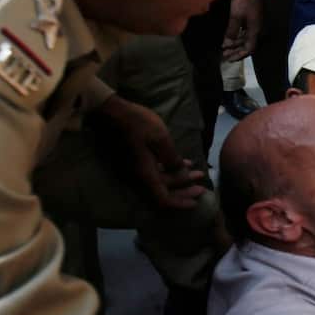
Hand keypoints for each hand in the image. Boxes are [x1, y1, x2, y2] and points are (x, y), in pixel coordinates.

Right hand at [96, 95, 205, 209]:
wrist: (112, 112)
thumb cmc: (138, 124)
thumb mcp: (161, 139)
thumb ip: (172, 158)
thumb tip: (180, 171)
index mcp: (145, 173)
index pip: (163, 198)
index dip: (179, 203)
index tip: (195, 203)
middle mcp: (139, 176)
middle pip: (163, 191)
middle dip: (184, 191)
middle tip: (202, 187)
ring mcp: (136, 168)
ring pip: (161, 181)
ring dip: (179, 179)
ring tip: (197, 173)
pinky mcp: (136, 160)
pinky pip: (155, 171)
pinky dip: (170, 170)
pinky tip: (184, 163)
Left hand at [221, 0, 262, 62]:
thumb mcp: (236, 15)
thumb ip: (232, 31)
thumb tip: (227, 44)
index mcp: (256, 29)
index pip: (249, 48)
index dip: (239, 55)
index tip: (228, 59)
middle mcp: (257, 28)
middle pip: (248, 45)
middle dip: (236, 51)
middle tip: (224, 56)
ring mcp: (255, 23)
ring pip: (246, 38)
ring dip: (236, 44)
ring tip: (225, 48)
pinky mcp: (252, 17)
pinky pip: (245, 32)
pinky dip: (237, 36)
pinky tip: (229, 38)